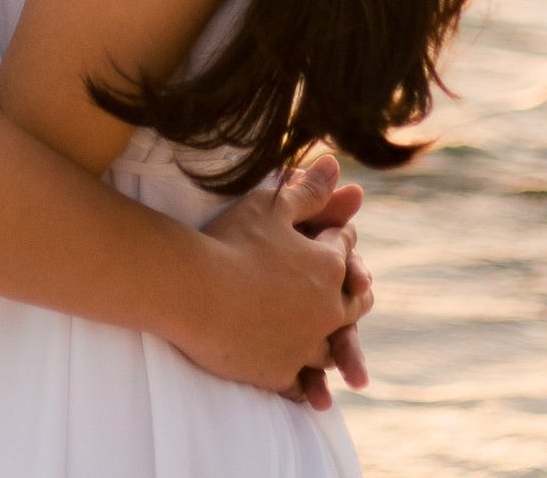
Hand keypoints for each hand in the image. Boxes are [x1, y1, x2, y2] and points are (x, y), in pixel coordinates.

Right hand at [177, 154, 373, 393]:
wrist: (193, 291)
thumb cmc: (231, 241)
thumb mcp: (271, 205)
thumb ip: (308, 190)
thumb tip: (336, 163)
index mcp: (329, 265)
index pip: (344, 248)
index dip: (338, 238)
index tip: (335, 235)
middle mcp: (328, 309)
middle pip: (353, 303)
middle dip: (351, 291)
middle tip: (350, 289)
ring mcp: (305, 346)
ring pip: (331, 348)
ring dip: (333, 342)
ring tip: (328, 341)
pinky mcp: (281, 373)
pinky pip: (302, 383)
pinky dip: (306, 382)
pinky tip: (302, 382)